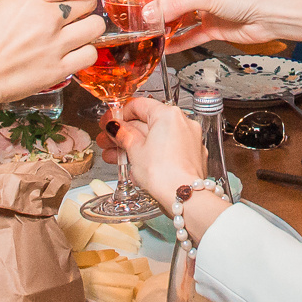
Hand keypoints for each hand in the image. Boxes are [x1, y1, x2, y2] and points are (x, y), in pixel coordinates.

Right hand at [0, 0, 103, 109]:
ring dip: (89, 27)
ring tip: (77, 30)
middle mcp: (49, 17)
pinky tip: (74, 53)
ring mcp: (56, 45)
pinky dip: (86, 52)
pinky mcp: (58, 70)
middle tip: (75, 8)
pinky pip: (90, 55)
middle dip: (86, 2)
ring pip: (96, 27)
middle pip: (90, 1)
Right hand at [100, 97, 208, 219]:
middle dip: (125, 133)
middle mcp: (183, 123)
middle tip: (109, 141)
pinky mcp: (192, 156)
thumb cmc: (162, 173)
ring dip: (135, 146)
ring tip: (116, 157)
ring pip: (157, 138)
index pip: (139, 105)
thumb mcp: (134, 151)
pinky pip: (167, 149)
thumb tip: (116, 127)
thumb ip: (123, 135)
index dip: (119, 114)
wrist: (183, 196)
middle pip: (148, 123)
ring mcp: (190, 140)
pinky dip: (152, 154)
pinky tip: (136, 165)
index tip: (109, 123)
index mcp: (168, 115)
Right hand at [153, 0, 284, 47]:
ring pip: (180, 15)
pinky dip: (178, 41)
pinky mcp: (212, 27)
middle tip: (137, 4)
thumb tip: (151, 14)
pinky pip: (190, 35)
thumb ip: (176, 5)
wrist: (268, 16)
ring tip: (145, 27)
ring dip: (165, 22)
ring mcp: (208, 8)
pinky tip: (164, 46)